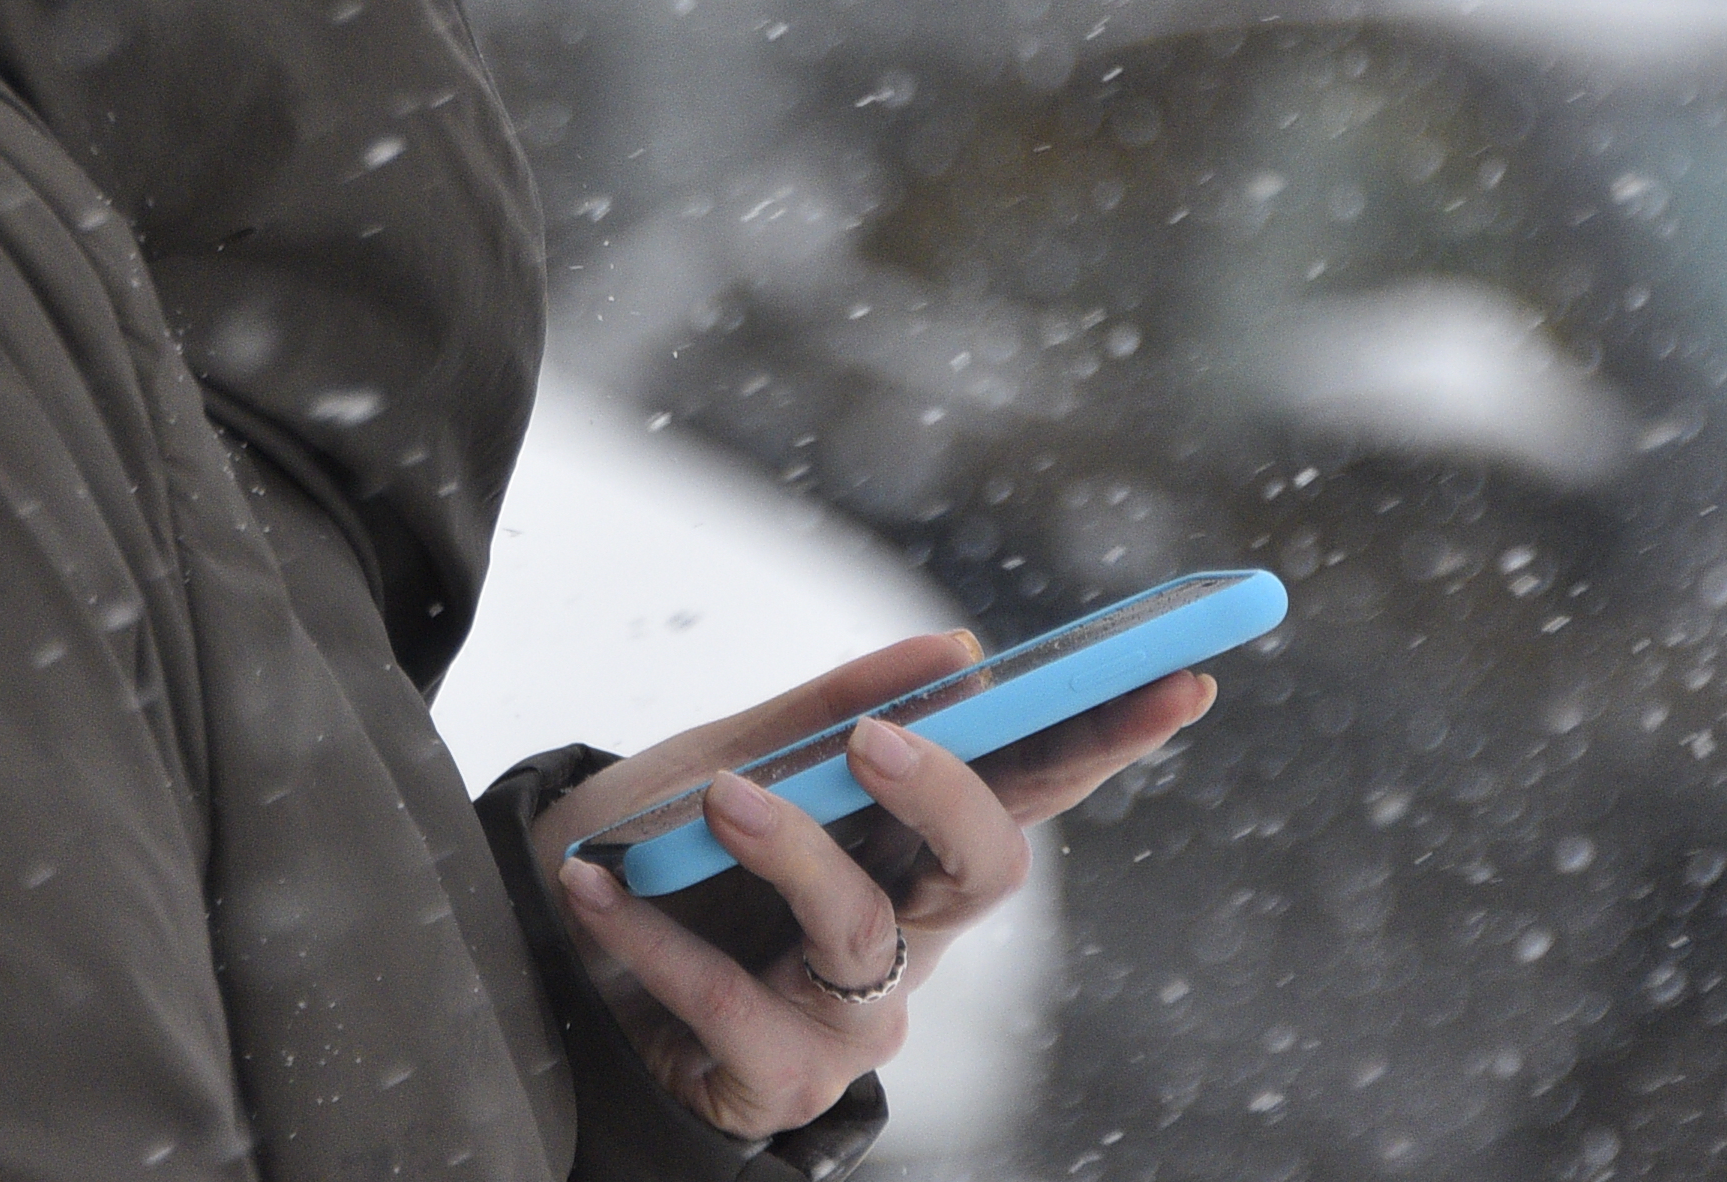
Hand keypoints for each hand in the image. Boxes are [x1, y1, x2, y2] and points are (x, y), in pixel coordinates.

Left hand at [529, 633, 1213, 1141]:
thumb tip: (958, 647)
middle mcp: (911, 936)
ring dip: (789, 852)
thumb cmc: (663, 854)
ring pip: (861, 932)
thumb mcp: (732, 756)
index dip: (1108, 740)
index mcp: (917, 848)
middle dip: (947, 799)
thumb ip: (832, 707)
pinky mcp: (779, 1079)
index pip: (1029, 787)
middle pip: (986, 873)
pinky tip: (597, 884)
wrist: (550, 958)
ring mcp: (853, 1018)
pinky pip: (733, 1004)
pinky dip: (656, 934)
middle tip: (876, 738)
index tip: (1176, 678)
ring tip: (717, 799)